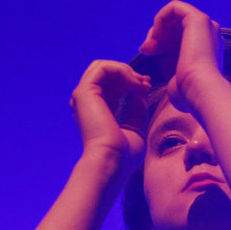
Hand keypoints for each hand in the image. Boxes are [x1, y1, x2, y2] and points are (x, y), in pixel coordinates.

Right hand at [69, 60, 150, 174]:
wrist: (112, 162)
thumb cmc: (124, 155)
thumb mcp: (136, 126)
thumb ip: (137, 107)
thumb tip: (140, 89)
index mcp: (96, 111)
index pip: (110, 84)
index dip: (130, 80)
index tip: (147, 86)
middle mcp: (86, 102)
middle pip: (105, 73)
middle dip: (128, 73)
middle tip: (145, 83)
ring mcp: (83, 97)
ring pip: (103, 67)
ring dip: (126, 70)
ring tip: (140, 83)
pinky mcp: (84, 92)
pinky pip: (103, 68)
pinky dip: (122, 71)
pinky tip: (135, 84)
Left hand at [138, 0, 225, 114]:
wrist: (200, 91)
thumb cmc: (188, 92)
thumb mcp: (174, 74)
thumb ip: (165, 58)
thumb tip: (147, 47)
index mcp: (206, 47)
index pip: (178, 36)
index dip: (159, 42)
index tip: (148, 54)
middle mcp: (209, 34)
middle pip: (175, 25)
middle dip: (156, 35)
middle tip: (146, 50)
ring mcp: (206, 25)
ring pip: (174, 15)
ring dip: (157, 28)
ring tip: (150, 46)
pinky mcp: (198, 19)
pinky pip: (174, 7)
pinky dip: (160, 18)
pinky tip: (156, 36)